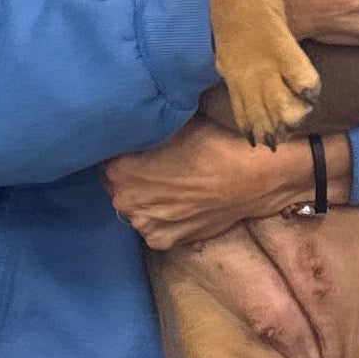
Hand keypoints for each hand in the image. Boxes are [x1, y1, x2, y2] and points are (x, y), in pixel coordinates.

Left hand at [103, 118, 340, 249]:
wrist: (254, 176)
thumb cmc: (215, 143)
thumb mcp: (173, 123)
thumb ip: (145, 126)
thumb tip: (133, 116)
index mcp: (120, 170)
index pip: (105, 159)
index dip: (122, 151)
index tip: (137, 147)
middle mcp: (126, 202)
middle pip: (118, 186)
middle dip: (132, 176)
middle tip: (157, 164)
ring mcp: (145, 225)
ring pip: (136, 207)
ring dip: (146, 198)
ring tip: (173, 184)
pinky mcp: (165, 241)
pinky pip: (154, 227)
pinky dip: (163, 217)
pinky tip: (182, 203)